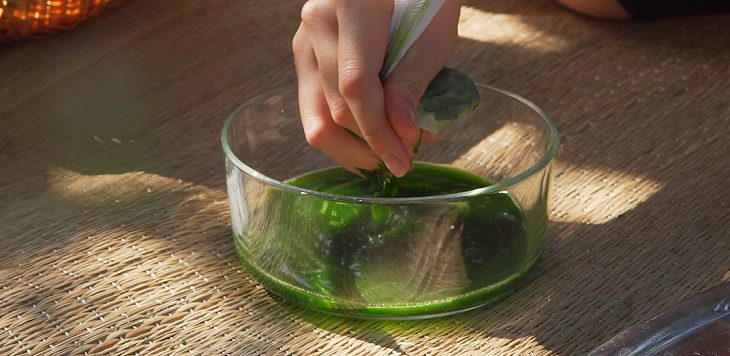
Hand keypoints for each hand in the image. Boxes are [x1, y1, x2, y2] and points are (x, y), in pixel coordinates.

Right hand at [293, 0, 460, 176]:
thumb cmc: (424, 3)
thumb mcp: (431, 37)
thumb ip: (411, 84)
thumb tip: (402, 134)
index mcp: (349, 5)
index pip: (356, 84)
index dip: (378, 130)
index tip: (402, 159)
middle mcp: (316, 22)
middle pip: (336, 106)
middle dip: (372, 143)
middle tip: (406, 158)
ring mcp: (305, 42)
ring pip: (317, 118)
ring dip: (353, 149)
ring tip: (386, 156)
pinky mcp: (306, 61)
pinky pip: (315, 111)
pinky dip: (343, 135)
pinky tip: (368, 145)